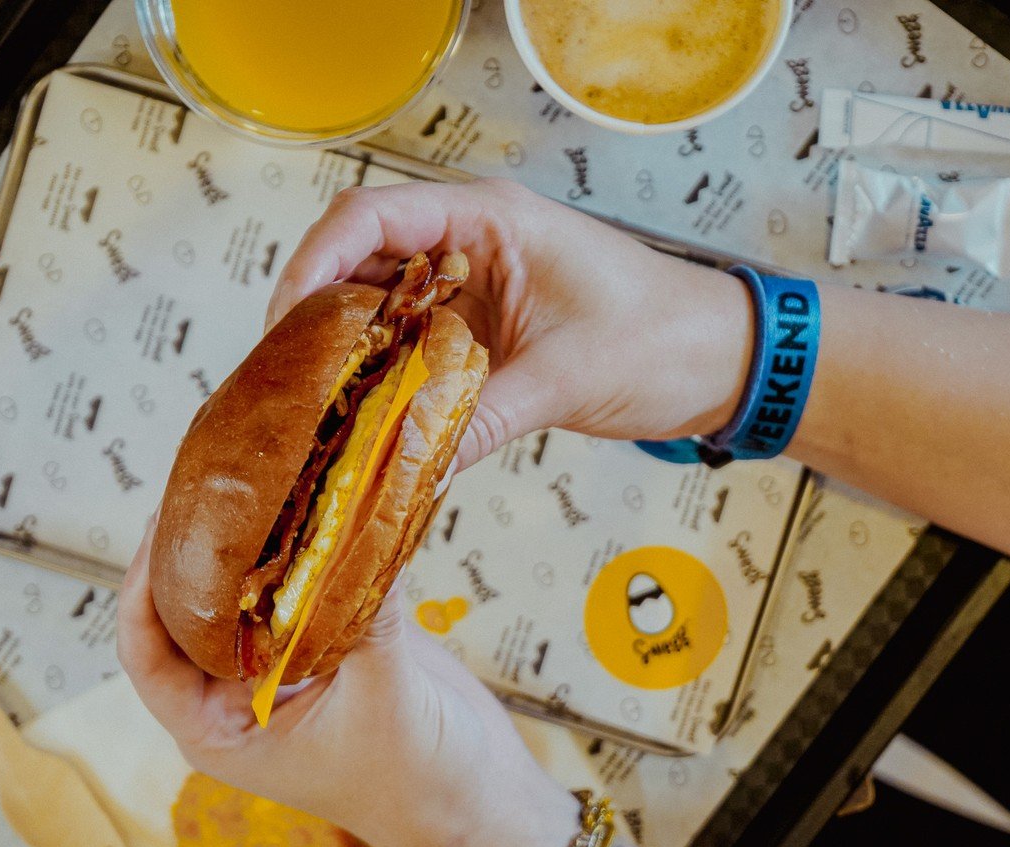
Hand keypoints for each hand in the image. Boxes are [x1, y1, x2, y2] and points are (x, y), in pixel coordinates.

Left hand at [116, 525, 578, 846]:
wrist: (477, 801)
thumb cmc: (418, 782)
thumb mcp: (384, 696)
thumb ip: (361, 615)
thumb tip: (352, 527)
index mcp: (219, 731)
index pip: (148, 656)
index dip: (140, 594)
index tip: (158, 534)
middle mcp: (236, 699)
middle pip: (184, 617)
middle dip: (189, 554)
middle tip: (202, 486)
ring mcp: (279, 671)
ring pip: (241, 599)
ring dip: (246, 550)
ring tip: (248, 484)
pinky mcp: (324, 647)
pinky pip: (298, 592)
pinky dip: (301, 556)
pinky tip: (312, 508)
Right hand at [268, 178, 754, 469]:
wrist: (723, 360)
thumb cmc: (664, 338)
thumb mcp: (564, 379)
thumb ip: (478, 419)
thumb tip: (399, 465)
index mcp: (488, 221)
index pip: (370, 218)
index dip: (314, 265)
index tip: (287, 324)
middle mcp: (471, 245)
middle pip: (361, 264)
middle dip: (320, 319)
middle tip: (291, 382)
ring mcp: (475, 288)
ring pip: (383, 310)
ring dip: (352, 355)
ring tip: (321, 407)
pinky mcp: (483, 330)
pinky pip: (415, 348)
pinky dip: (390, 380)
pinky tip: (372, 419)